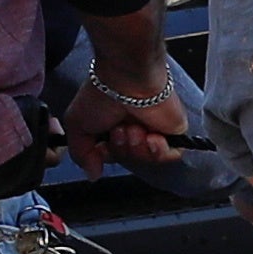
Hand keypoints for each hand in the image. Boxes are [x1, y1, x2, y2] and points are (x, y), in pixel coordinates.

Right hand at [60, 70, 185, 168]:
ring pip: (147, 158)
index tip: (102, 146)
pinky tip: (151, 137)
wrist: (127, 79)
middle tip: (118, 131)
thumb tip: (92, 174)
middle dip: (121, 149)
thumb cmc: (101, 94)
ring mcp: (155, 126)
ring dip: (137, 148)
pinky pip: (170, 155)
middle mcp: (134, 124)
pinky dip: (158, 151)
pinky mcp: (174, 129)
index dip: (107, 154)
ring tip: (133, 128)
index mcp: (112, 122)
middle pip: (129, 157)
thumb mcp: (77, 125)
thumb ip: (81, 153)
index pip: (112, 153)